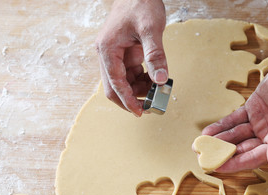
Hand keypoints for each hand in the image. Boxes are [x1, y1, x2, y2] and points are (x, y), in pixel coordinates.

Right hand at [96, 0, 167, 115]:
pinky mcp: (125, 54)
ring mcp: (116, 55)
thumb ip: (155, 55)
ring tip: (157, 91)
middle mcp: (108, 54)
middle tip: (150, 107)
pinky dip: (142, 80)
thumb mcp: (151, 29)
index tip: (140, 111)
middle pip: (114, 87)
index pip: (116, 83)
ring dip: (139, 90)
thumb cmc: (140, 3)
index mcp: (108, 49)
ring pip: (124, 82)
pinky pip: (131, 74)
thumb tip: (160, 80)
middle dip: (131, 99)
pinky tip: (155, 80)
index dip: (128, 100)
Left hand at [202, 51, 267, 172]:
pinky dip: (222, 126)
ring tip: (201, 144)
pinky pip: (234, 121)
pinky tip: (209, 131)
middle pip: (242, 148)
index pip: (254, 157)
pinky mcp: (253, 110)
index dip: (235, 162)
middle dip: (223, 152)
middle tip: (204, 156)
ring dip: (220, 140)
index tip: (218, 166)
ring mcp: (260, 123)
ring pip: (236, 135)